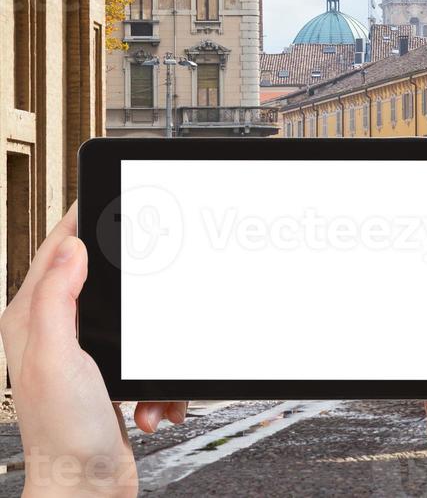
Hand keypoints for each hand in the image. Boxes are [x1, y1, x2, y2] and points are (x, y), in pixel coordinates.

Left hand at [0, 203, 187, 497]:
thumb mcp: (57, 357)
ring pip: (129, 318)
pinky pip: (145, 355)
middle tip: (150, 274)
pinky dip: (157, 380)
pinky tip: (150, 402)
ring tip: (147, 378)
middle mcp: (54, 333)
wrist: (87, 492)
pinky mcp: (108, 376)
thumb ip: (57, 298)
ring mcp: (82, 354)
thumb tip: (71, 248)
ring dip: (151, 345)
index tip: (100, 196)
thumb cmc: (63, 436)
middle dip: (130, 285)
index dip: (77, 220)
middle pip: (96, 277)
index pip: (54, 251)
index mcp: (32, 320)